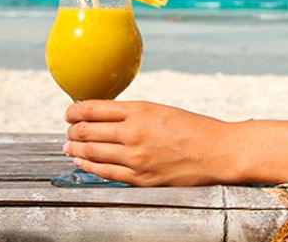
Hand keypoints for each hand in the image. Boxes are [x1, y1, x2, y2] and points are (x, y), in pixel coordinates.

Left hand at [64, 100, 239, 185]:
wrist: (219, 152)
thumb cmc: (194, 128)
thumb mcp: (162, 110)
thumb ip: (133, 114)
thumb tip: (104, 116)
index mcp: (140, 111)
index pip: (92, 109)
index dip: (74, 111)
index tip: (69, 113)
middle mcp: (134, 133)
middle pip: (87, 131)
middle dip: (72, 131)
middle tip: (68, 131)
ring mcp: (136, 158)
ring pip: (91, 153)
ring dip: (75, 149)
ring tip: (69, 146)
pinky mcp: (141, 178)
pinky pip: (105, 172)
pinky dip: (88, 166)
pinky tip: (81, 162)